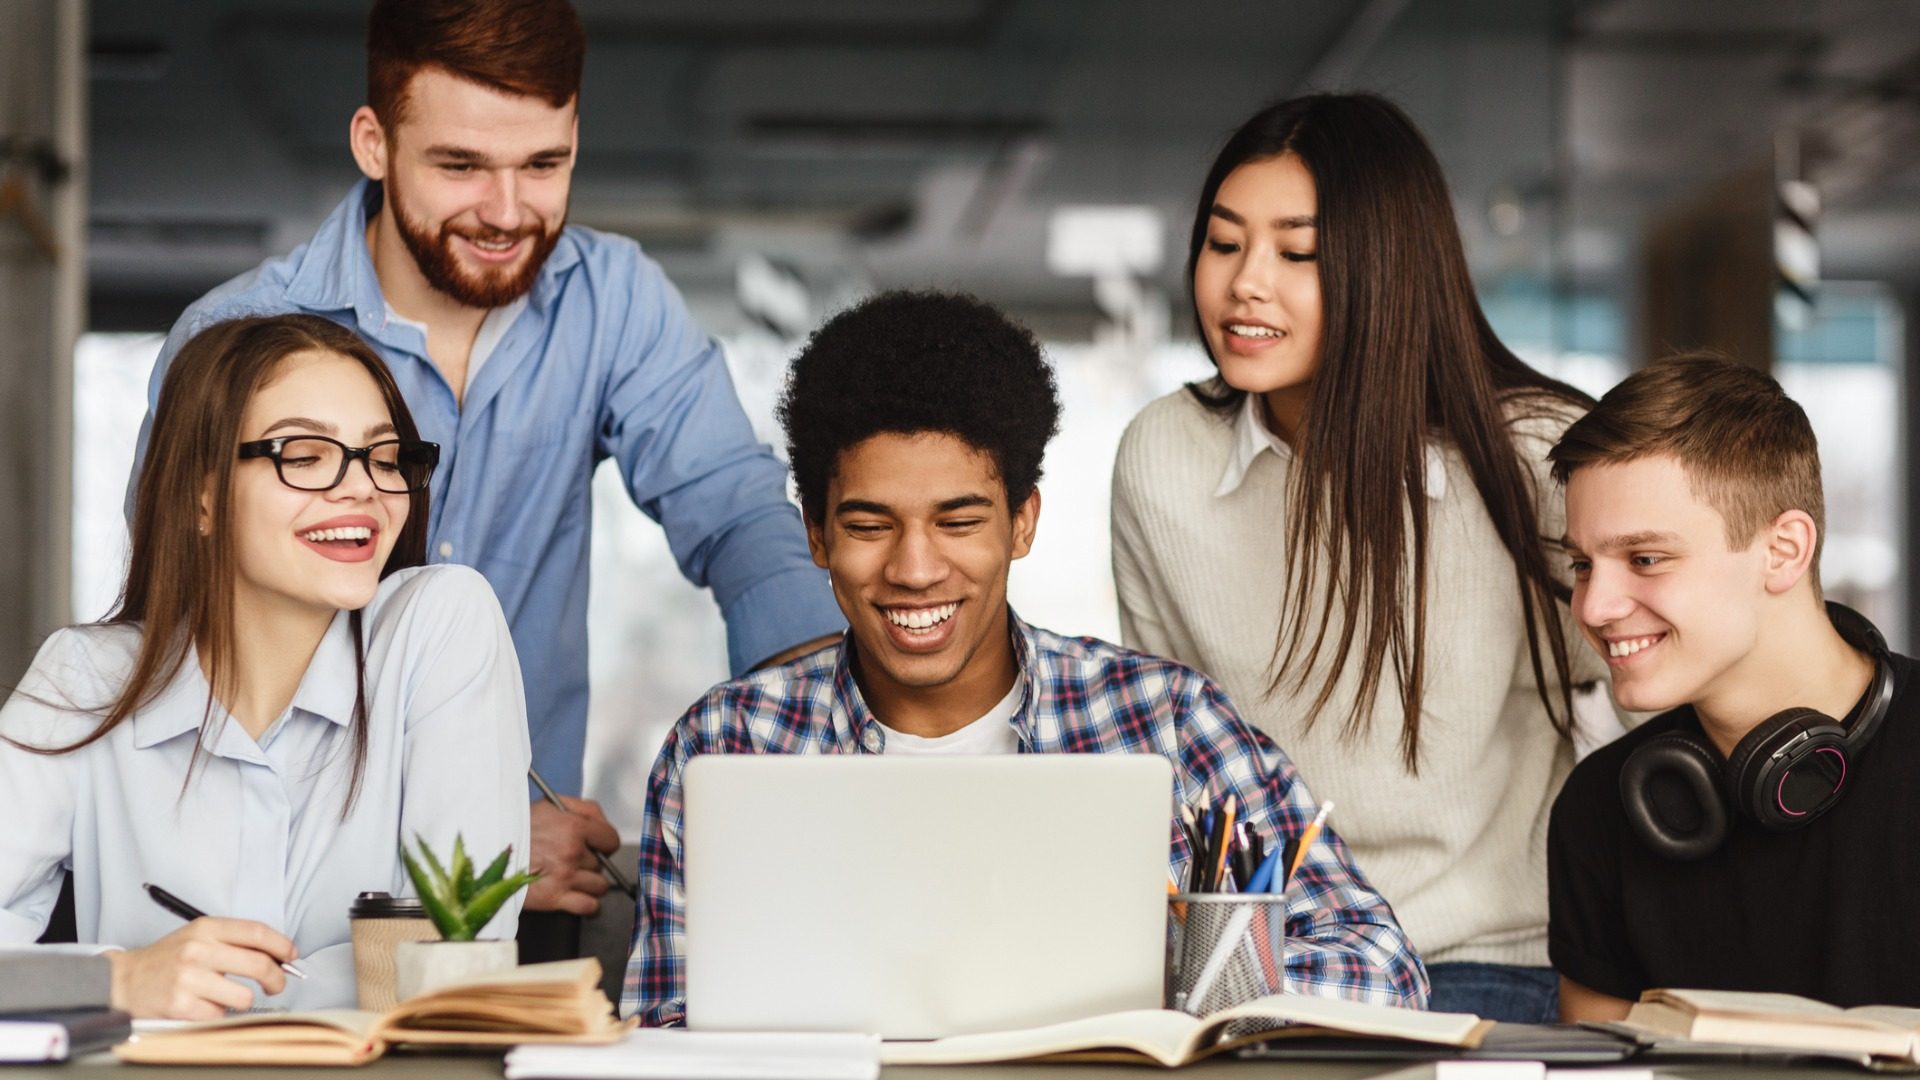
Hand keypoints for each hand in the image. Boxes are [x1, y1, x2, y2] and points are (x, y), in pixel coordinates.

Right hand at [107, 917, 296, 1018]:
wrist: (123, 980)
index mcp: (206, 928)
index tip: (291, 956)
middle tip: (277, 984)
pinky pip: (220, 1014)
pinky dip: (217, 1013)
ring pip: (244, 995)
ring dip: (241, 999)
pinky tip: (202, 1004)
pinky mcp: (182, 1005)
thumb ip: (233, 941)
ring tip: (226, 995)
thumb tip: (277, 954)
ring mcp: (189, 978)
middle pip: (259, 964)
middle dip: (277, 978)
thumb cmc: (167, 959)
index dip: (282, 945)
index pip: (257, 932)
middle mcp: (198, 950)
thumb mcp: (198, 937)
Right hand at [524, 795, 620, 915]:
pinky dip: (588, 905)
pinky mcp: (554, 898)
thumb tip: (603, 823)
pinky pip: (589, 906)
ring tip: (573, 878)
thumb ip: (584, 808)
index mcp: (573, 827)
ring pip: (599, 886)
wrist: (487, 848)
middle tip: (572, 860)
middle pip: (602, 864)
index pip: (611, 840)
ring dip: (590, 884)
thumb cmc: (517, 826)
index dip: (605, 844)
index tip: (599, 847)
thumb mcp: (550, 804)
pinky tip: (579, 898)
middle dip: (590, 863)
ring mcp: (564, 877)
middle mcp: (572, 852)